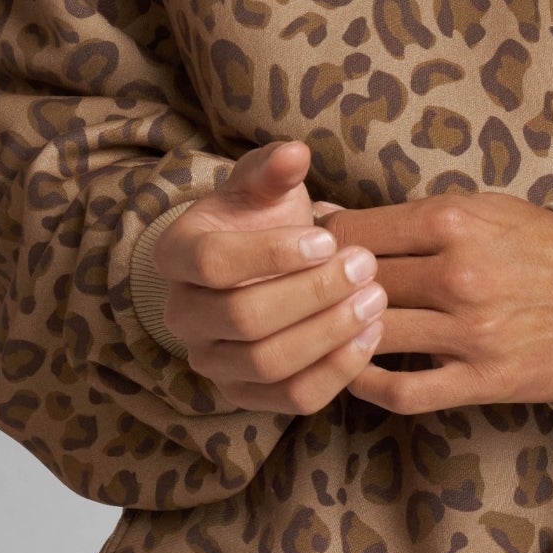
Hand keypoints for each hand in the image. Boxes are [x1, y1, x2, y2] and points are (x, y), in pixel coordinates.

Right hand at [151, 140, 385, 412]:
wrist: (258, 264)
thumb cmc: (260, 218)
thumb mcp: (262, 186)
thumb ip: (273, 169)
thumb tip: (295, 153)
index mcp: (177, 254)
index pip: (213, 262)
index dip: (272, 253)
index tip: (327, 238)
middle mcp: (182, 315)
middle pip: (244, 318)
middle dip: (314, 293)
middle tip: (366, 266)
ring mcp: (211, 361)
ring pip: (267, 364)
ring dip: (329, 333)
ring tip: (375, 300)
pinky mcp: (246, 395)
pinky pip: (291, 399)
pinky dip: (335, 372)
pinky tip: (370, 336)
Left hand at [320, 193, 552, 411]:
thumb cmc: (532, 243)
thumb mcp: (478, 207)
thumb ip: (407, 215)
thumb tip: (328, 217)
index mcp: (454, 223)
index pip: (356, 232)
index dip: (321, 243)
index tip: (308, 250)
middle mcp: (458, 276)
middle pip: (358, 285)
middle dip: (323, 288)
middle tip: (304, 292)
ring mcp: (469, 332)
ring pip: (373, 336)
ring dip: (341, 335)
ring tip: (324, 331)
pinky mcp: (481, 379)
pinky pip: (404, 392)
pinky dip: (368, 384)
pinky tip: (352, 371)